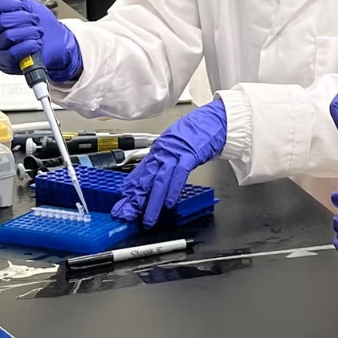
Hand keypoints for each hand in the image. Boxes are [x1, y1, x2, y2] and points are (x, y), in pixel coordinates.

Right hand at [0, 0, 81, 81]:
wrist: (57, 44)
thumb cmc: (40, 25)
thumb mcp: (25, 3)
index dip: (13, 5)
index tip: (23, 6)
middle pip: (2, 21)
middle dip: (24, 19)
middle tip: (33, 21)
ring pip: (9, 36)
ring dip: (30, 32)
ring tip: (36, 33)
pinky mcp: (7, 63)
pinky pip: (14, 52)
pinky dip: (30, 45)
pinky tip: (35, 43)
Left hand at [112, 99, 226, 226]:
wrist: (215, 119)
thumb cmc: (198, 129)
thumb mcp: (176, 143)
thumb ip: (165, 158)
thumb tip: (154, 174)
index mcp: (159, 149)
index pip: (140, 172)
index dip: (130, 190)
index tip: (122, 203)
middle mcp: (163, 151)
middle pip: (146, 178)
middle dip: (135, 199)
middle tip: (126, 215)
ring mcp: (176, 153)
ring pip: (160, 180)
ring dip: (153, 202)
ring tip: (149, 219)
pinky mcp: (190, 155)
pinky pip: (179, 175)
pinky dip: (173, 190)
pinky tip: (169, 203)